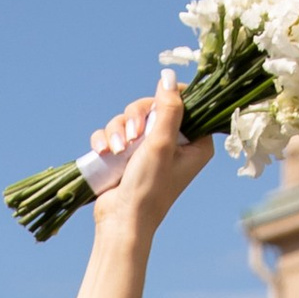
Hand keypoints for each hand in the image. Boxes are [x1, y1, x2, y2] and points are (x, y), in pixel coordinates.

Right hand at [90, 67, 213, 241]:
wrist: (121, 221)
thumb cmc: (149, 188)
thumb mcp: (162, 144)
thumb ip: (169, 108)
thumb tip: (168, 75)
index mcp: (195, 144)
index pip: (187, 104)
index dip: (168, 99)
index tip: (155, 106)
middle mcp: (175, 145)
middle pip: (153, 107)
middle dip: (135, 118)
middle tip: (131, 135)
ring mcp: (149, 150)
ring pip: (129, 119)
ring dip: (117, 130)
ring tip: (114, 150)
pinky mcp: (127, 156)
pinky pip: (114, 133)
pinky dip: (106, 139)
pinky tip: (103, 151)